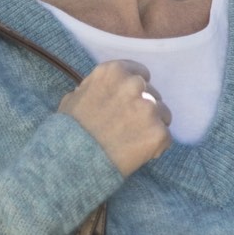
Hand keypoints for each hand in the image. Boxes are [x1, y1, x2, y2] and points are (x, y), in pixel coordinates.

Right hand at [58, 60, 171, 176]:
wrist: (70, 161)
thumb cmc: (68, 130)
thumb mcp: (75, 97)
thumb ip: (98, 87)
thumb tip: (109, 88)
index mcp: (115, 72)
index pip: (141, 74)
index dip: (136, 90)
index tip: (130, 102)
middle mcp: (135, 85)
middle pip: (152, 95)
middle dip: (143, 109)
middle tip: (126, 127)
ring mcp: (149, 109)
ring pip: (163, 115)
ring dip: (151, 126)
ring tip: (130, 141)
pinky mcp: (158, 132)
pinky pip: (165, 137)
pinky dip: (155, 146)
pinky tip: (136, 152)